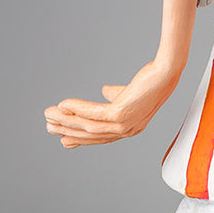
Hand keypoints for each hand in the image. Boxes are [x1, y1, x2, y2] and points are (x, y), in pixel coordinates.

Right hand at [44, 63, 176, 148]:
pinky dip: (76, 109)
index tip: (64, 139)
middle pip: (91, 134)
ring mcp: (125, 124)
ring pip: (89, 126)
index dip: (81, 138)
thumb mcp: (130, 92)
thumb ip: (116, 95)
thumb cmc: (150, 80)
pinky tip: (63, 104)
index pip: (101, 137)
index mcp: (130, 128)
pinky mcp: (121, 113)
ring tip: (49, 115)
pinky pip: (92, 113)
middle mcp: (128, 130)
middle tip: (49, 128)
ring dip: (66, 121)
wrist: (164, 72)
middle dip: (69, 131)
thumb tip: (104, 91)